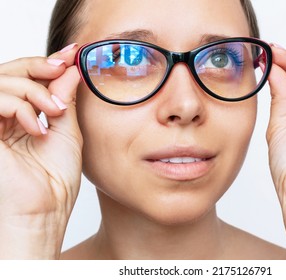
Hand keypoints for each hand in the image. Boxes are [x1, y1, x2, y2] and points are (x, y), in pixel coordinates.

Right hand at [0, 45, 81, 258]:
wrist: (45, 209)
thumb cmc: (55, 178)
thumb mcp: (66, 130)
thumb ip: (63, 98)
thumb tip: (70, 69)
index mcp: (24, 116)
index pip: (29, 78)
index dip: (48, 62)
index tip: (72, 54)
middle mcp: (5, 117)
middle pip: (11, 71)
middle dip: (39, 65)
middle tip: (62, 68)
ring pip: (2, 81)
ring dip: (32, 91)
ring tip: (53, 113)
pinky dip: (17, 106)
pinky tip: (35, 127)